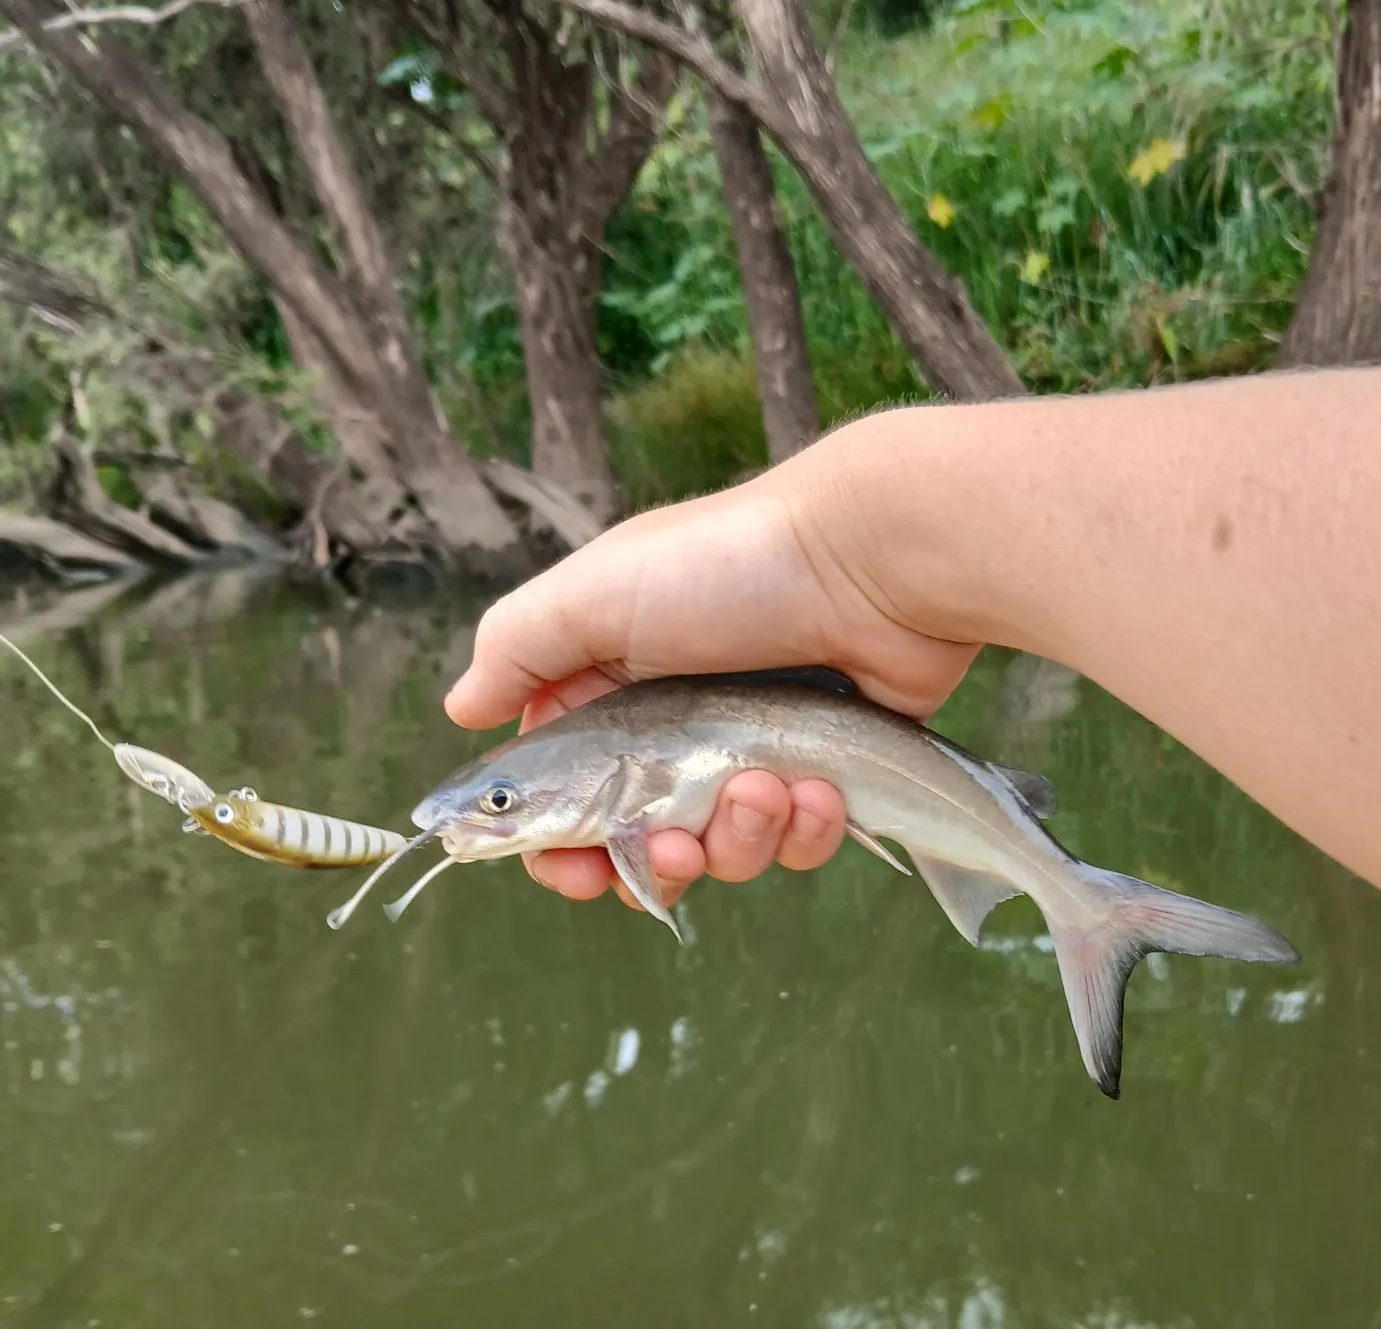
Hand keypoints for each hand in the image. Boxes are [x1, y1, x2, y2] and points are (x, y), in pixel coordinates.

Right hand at [443, 424, 980, 912]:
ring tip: (766, 787)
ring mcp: (754, 752)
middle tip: (674, 844)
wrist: (870, 561)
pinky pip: (799, 841)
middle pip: (643, 845)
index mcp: (614, 686)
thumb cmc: (726, 568)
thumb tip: (461, 708)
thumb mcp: (593, 591)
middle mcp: (679, 727)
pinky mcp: (825, 773)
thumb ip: (515, 649)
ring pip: (725, 853)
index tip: (574, 870)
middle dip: (655, 860)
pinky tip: (816, 786)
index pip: (568, 796)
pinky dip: (805, 827)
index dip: (564, 847)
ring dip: (738, 839)